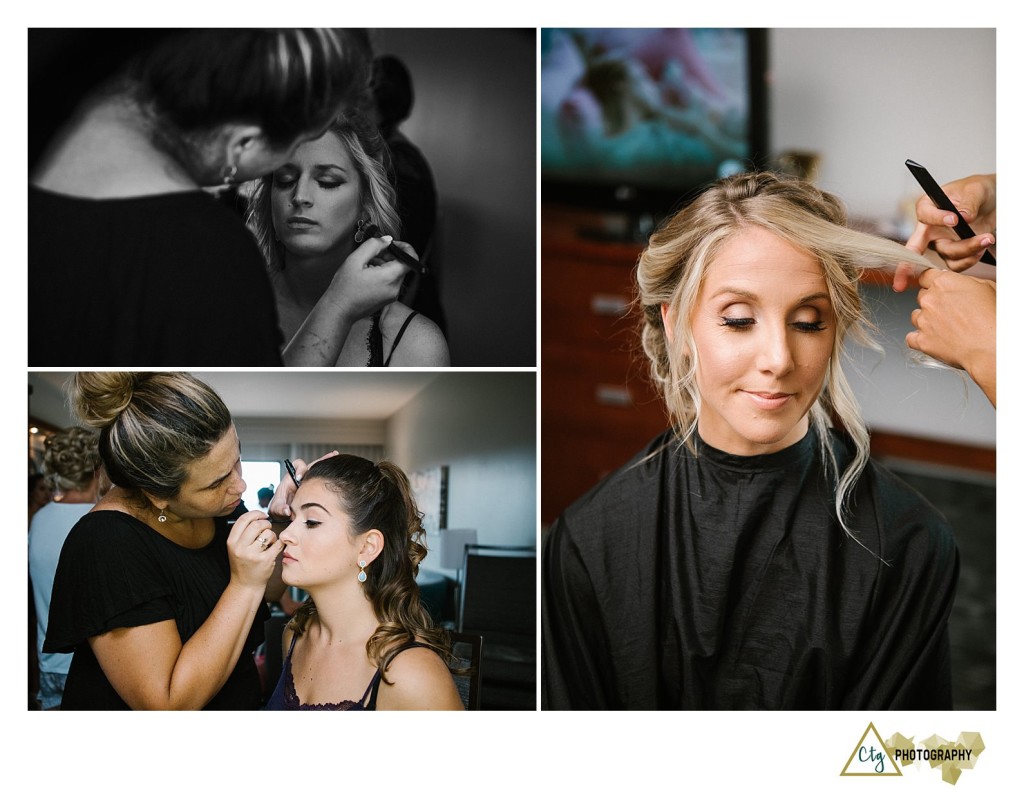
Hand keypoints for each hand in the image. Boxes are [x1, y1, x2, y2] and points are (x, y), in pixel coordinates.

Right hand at [226, 510, 283, 589]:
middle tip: (268, 529)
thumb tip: (259, 515)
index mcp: (231, 542)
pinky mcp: (265, 560)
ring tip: (270, 542)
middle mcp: (240, 548)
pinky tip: (276, 547)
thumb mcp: (236, 547)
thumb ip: (243, 532)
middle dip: (266, 524)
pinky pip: (278, 544)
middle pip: (257, 524)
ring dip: (272, 535)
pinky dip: (279, 543)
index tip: (263, 516)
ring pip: (268, 533)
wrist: (245, 585)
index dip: (256, 514)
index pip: (243, 519)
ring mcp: (253, 555)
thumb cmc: (243, 563)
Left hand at [268, 451, 339, 520]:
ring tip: (336, 455)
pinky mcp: (316, 489)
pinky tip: (338, 464)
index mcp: (291, 479)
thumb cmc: (278, 510)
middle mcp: (301, 478)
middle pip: (312, 464)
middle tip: (329, 457)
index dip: (299, 470)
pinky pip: (323, 478)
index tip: (299, 478)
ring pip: (319, 470)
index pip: (297, 466)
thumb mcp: (275, 509)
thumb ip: (280, 509)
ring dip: (327, 463)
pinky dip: (330, 472)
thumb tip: (288, 511)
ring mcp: (310, 483)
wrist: (284, 515)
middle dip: (320, 460)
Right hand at [326, 236, 412, 321]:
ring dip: (384, 264)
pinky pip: (391, 281)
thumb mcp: (355, 260)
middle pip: (401, 265)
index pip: (411, 259)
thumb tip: (387, 240)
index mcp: (389, 277)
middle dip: (389, 255)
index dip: (404, 248)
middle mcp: (395, 288)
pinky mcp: (388, 298)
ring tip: (367, 265)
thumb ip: (373, 245)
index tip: (392, 244)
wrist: (340, 310)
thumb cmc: (344, 289)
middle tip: (372, 254)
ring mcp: (392, 295)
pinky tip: (368, 274)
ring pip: (395, 272)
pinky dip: (383, 273)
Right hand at [906, 173, 995, 271]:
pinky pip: (958, 264)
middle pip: (917, 249)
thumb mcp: (975, 189)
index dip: (937, 219)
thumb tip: (963, 217)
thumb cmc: (977, 191)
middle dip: (906, 268)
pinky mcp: (953, 254)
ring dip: (967, 251)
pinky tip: (983, 246)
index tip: (955, 219)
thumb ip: (969, 202)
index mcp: (927, 208)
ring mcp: (940, 243)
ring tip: (986, 238)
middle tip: (899, 284)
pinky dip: (972, 258)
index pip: (924, 216)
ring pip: (946, 256)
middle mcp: (928, 229)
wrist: (992, 202)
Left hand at [906, 268, 995, 405]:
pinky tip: (935, 340)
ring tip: (947, 328)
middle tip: (950, 313)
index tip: (936, 289)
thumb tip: (956, 282)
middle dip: (933, 303)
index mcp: (944, 283)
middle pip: (922, 297)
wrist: (993, 346)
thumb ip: (964, 282)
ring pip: (916, 317)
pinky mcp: (921, 340)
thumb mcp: (986, 287)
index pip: (925, 276)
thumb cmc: (994, 318)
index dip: (932, 284)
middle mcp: (929, 300)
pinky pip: (912, 338)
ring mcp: (923, 321)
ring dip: (927, 321)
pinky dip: (921, 340)